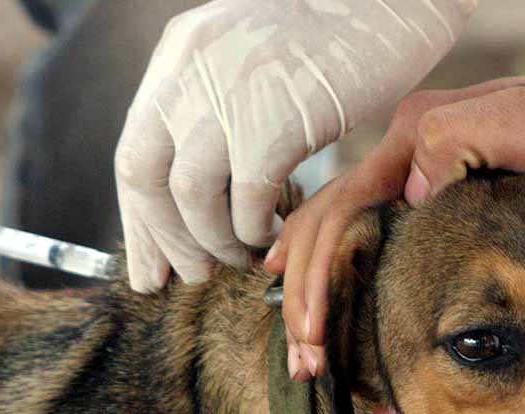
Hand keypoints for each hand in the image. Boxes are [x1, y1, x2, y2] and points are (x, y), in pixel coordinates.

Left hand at [114, 0, 474, 291]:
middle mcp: (190, 70)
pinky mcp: (276, 118)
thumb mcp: (246, 61)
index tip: (152, 267)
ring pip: (190, 195)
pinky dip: (255, 229)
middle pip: (143, 176)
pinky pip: (248, 198)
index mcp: (179, 57)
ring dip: (212, 242)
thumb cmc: (329, 43)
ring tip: (239, 257)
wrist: (390, 1)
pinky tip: (272, 235)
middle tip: (193, 275)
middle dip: (164, 240)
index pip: (133, 154)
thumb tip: (190, 194)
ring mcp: (230, 91)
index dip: (141, 221)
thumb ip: (209, 112)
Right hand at [264, 75, 524, 377]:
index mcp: (412, 141)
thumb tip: (407, 192)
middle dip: (307, 297)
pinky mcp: (422, 198)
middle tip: (305, 362)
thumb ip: (453, 141)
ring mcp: (407, 176)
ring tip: (303, 351)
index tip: (315, 334)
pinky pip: (359, 234)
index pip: (342, 212)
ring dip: (309, 291)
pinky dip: (329, 268)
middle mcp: (400, 158)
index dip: (319, 276)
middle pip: (326, 227)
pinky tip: (312, 293)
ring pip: (332, 232)